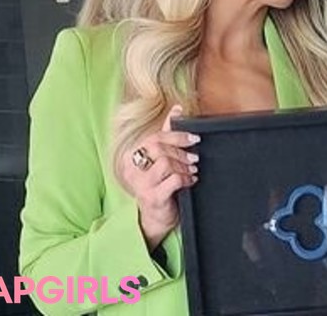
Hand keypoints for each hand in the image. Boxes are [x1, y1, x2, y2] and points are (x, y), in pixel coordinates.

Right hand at [116, 105, 200, 248]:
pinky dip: (186, 178)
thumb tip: (177, 109)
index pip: (154, 138)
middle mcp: (132, 170)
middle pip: (159, 149)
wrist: (156, 218)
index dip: (177, 135)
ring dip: (184, 165)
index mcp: (131, 156)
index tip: (195, 137)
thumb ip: (167, 133)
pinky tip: (191, 180)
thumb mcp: (161, 158)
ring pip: (166, 164)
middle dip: (181, 151)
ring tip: (192, 169)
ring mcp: (141, 185)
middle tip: (195, 156)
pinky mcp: (153, 198)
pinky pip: (173, 181)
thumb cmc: (159, 185)